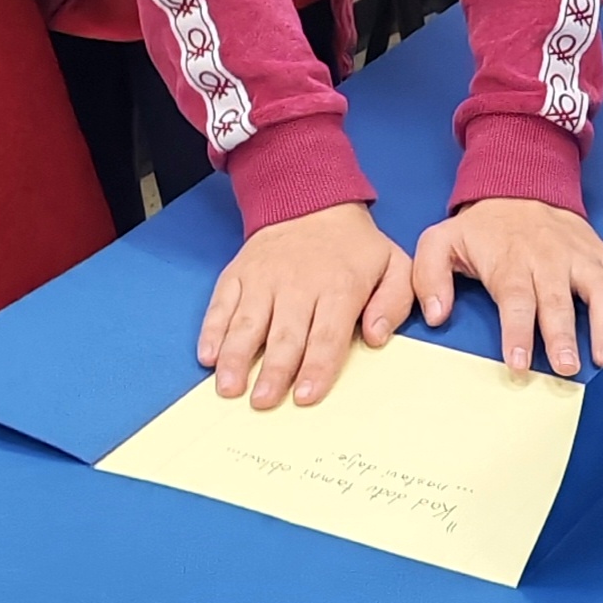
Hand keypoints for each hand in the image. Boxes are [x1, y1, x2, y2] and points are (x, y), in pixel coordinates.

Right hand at [199, 203, 413, 410]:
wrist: (311, 200)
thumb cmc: (354, 247)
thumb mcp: (393, 265)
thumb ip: (394, 303)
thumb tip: (377, 338)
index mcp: (339, 286)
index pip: (327, 335)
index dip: (316, 368)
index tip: (305, 396)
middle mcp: (297, 284)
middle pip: (284, 335)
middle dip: (273, 371)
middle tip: (263, 402)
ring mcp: (263, 278)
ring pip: (247, 322)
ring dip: (236, 357)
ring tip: (229, 389)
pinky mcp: (238, 274)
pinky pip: (221, 304)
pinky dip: (212, 330)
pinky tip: (208, 357)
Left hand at [411, 199, 602, 377]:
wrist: (519, 185)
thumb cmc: (480, 229)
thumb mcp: (440, 242)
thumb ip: (429, 278)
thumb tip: (436, 316)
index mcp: (510, 262)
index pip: (515, 299)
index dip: (517, 332)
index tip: (519, 362)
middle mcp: (551, 260)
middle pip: (559, 300)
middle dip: (564, 335)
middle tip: (567, 369)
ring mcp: (582, 258)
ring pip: (602, 289)